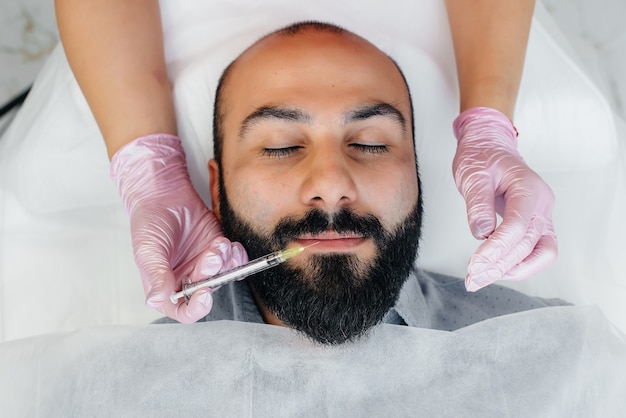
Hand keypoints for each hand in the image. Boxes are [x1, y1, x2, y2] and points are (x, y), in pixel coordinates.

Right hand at [110, 134, 247, 321]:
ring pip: (224, 276)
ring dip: (226, 262)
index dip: (196, 308)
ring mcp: (205, 265)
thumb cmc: (149, 223)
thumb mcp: (147, 251)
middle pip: (208, 292)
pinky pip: (235, 261)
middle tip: (210, 256)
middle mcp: (187, 280)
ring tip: (217, 244)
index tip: (204, 295)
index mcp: (167, 287)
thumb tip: (157, 301)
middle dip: (213, 276)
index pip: (184, 312)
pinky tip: (228, 244)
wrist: (163, 194)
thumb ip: (157, 276)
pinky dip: (236, 255)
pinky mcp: (218, 249)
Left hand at [452, 107, 557, 290]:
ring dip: (512, 270)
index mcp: (529, 188)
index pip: (517, 226)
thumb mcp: (473, 175)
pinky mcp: (536, 225)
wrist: (489, 148)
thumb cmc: (482, 158)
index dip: (496, 249)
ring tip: (482, 279)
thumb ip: (478, 204)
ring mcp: (542, 216)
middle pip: (528, 244)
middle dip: (500, 265)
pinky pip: (537, 251)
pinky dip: (519, 264)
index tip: (474, 265)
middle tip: (472, 279)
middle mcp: (541, 204)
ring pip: (540, 253)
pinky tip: (496, 270)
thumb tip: (481, 233)